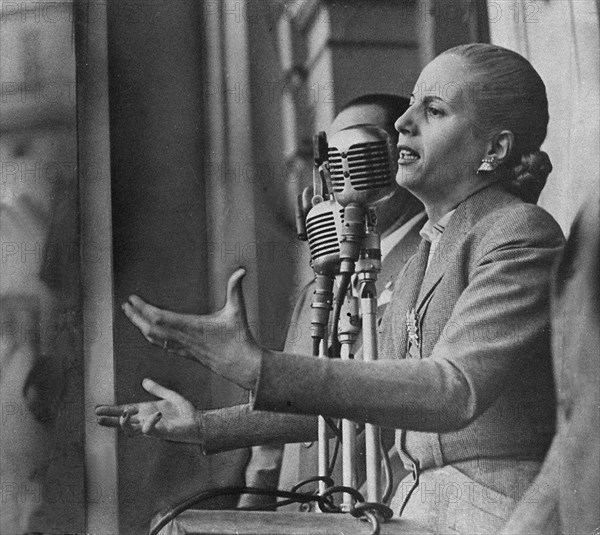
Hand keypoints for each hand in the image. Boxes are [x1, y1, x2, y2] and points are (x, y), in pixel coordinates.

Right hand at [95, 379, 200, 442]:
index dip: (112, 410)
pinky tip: (156, 414)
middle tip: (97, 417)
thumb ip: (157, 389)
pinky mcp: (161, 432)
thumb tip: (144, 381)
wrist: (197, 422)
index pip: (125, 411)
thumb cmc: (184, 411)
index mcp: (146, 412)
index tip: (97, 409)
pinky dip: (150, 422)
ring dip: (125, 423)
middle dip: (110, 420)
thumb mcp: (169, 396)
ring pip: (131, 430)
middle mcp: (146, 421)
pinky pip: (149, 430)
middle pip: (123, 423)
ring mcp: (152, 428)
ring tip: (125, 413)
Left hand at [121, 268, 261, 389]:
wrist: (240, 365)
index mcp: (190, 326)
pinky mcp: (186, 353)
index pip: (159, 318)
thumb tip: (242, 270)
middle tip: (125, 306)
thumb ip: (236, 289)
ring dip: (141, 326)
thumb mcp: (238, 310)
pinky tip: (149, 333)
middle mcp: (183, 338)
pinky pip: (162, 346)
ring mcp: (182, 347)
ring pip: (154, 339)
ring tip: (132, 316)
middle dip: (135, 317)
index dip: (143, 308)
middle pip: (150, 329)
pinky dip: (151, 338)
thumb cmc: (239, 338)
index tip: (133, 298)